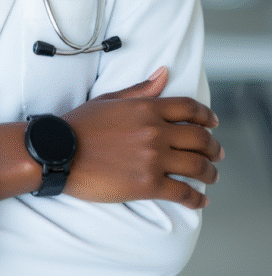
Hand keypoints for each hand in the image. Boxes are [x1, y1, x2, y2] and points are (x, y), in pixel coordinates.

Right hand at [63, 67, 223, 208]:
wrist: (59, 152)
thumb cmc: (79, 125)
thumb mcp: (110, 100)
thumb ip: (140, 89)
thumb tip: (163, 74)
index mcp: (147, 108)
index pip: (189, 109)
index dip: (206, 116)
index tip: (213, 123)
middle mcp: (155, 131)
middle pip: (199, 138)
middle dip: (213, 147)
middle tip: (217, 154)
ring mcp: (153, 158)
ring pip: (196, 166)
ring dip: (210, 173)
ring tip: (212, 177)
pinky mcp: (148, 184)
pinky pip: (183, 192)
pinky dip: (196, 199)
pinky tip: (200, 201)